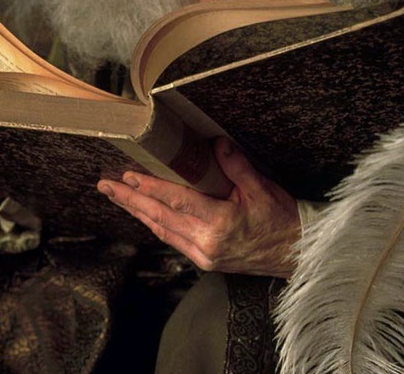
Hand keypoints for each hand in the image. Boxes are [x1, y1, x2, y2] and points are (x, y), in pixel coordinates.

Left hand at [97, 137, 299, 276]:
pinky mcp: (205, 261)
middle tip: (106, 186)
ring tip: (117, 196)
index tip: (128, 177)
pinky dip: (156, 224)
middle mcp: (206, 242)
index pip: (176, 201)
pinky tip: (144, 214)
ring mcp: (204, 255)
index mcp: (220, 223)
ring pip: (162, 230)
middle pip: (159, 217)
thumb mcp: (262, 187)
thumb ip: (236, 165)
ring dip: (138, 212)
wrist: (296, 254)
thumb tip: (217, 142)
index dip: (150, 188)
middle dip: (130, 200)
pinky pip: (173, 240)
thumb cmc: (281, 220)